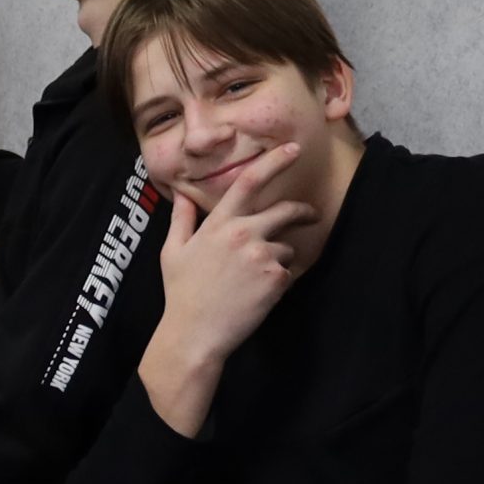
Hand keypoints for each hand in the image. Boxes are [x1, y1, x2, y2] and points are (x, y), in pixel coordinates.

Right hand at [141, 147, 318, 436]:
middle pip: (285, 210)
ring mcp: (261, 256)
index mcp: (218, 224)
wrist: (195, 334)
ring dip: (280, 259)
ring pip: (287, 247)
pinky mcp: (275, 279)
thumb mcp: (172, 251)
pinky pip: (287, 273)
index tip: (293, 149)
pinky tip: (257, 296)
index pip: (249, 181)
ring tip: (255, 280)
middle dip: (303, 210)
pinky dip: (278, 282)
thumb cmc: (182, 294)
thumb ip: (181, 219)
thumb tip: (181, 194)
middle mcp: (242, 234)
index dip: (274, 161)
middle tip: (311, 214)